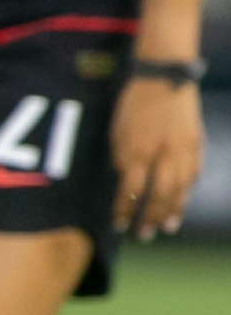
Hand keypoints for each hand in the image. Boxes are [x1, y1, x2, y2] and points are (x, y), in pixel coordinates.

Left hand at [113, 74, 204, 240]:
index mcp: (137, 150)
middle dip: (151, 217)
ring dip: (173, 211)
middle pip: (159, 195)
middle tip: (145, 234)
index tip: (120, 225)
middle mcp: (162, 154)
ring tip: (167, 227)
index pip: (131, 190)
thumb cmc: (133, 105)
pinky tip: (181, 202)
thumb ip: (123, 159)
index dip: (125, 210)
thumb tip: (127, 183)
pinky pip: (193, 174)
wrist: (164, 80)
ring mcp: (183, 150)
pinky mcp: (196, 144)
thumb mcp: (118, 133)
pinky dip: (187, 191)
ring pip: (180, 189)